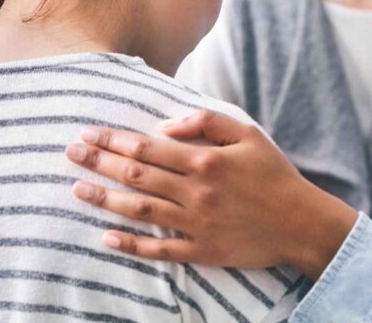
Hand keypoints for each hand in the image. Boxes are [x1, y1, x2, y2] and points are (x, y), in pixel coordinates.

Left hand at [65, 109, 357, 278]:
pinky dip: (131, 245)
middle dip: (99, 163)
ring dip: (104, 200)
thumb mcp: (248, 134)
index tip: (88, 134)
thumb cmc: (274, 174)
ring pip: (140, 210)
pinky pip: (159, 250)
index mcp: (204, 160)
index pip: (147, 148)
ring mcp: (196, 224)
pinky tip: (106, 237)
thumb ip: (206, 121)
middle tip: (70, 154)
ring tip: (76, 191)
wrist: (301, 222)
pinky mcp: (201, 251)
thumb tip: (166, 126)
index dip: (113, 141)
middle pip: (136, 176)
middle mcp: (195, 192)